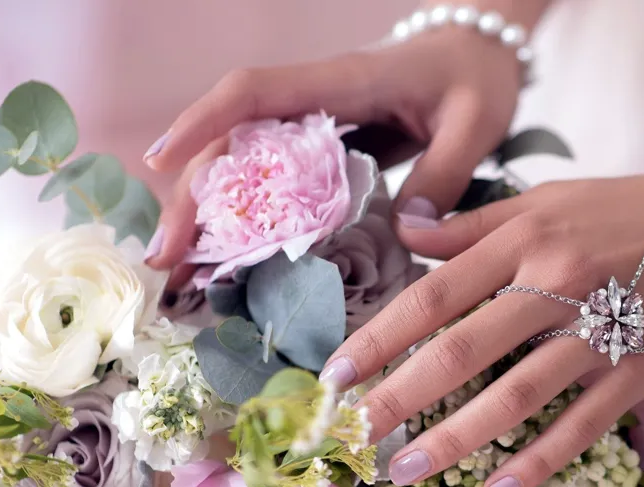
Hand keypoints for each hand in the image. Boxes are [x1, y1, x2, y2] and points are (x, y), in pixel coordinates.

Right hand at [141, 22, 524, 268]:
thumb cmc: (477, 79)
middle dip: (193, 197)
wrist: (482, 55)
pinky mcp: (324, 154)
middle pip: (233, 143)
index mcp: (340, 82)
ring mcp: (314, 128)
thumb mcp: (475, 124)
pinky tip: (232, 264)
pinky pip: (276, 186)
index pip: (254, 92)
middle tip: (166, 258)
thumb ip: (444, 175)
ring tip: (184, 275)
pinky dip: (250, 223)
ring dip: (210, 217)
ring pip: (244, 167)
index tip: (161, 161)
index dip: (204, 122)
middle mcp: (313, 103)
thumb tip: (405, 233)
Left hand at [322, 174, 643, 486]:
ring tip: (409, 470)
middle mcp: (558, 284)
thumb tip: (405, 231)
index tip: (337, 373)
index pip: (437, 292)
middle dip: (399, 397)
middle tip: (353, 436)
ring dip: (457, 437)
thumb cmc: (639, 208)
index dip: (381, 336)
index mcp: (529, 237)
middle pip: (462, 350)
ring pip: (516, 395)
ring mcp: (602, 332)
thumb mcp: (553, 196)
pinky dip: (541, 459)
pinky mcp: (640, 372)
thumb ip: (478, 221)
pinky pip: (582, 424)